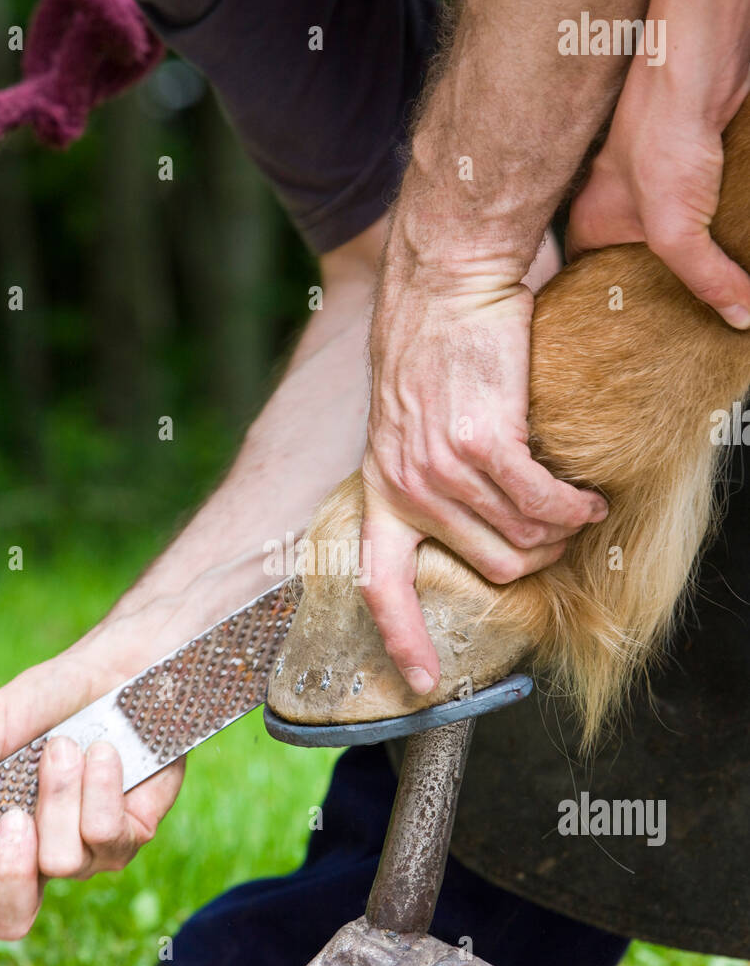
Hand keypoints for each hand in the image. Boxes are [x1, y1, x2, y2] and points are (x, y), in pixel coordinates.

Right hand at [0, 637, 183, 965]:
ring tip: (65, 749)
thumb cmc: (51, 699)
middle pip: (10, 916)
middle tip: (12, 819)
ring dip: (59, 796)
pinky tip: (103, 754)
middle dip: (6, 872)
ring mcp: (84, 853)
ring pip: (60, 862)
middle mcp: (33, 856)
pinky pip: (106, 837)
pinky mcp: (131, 837)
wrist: (123, 671)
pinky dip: (100, 787)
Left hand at [361, 229, 607, 693]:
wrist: (445, 282)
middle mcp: (407, 490)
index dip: (403, 639)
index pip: (381, 586)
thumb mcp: (404, 425)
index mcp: (383, 492)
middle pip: (493, 568)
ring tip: (577, 507)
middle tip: (559, 531)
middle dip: (537, 558)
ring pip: (525, 540)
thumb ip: (426, 478)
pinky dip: (574, 507)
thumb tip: (473, 523)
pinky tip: (586, 495)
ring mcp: (441, 470)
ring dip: (563, 532)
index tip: (422, 682)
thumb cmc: (434, 348)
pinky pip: (543, 504)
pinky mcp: (482, 442)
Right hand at [568, 75, 749, 328]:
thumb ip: (706, 279)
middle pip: (639, 268)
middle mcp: (622, 208)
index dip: (603, 311)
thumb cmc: (661, 135)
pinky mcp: (701, 174)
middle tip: (683, 335)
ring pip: (681, 244)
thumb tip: (741, 318)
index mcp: (591, 224)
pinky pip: (712, 219)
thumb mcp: (675, 231)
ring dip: (701, 268)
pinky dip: (727, 239)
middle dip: (663, 297)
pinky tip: (741, 260)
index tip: (628, 345)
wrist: (703, 66)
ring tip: (720, 305)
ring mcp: (663, 189)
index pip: (586, 281)